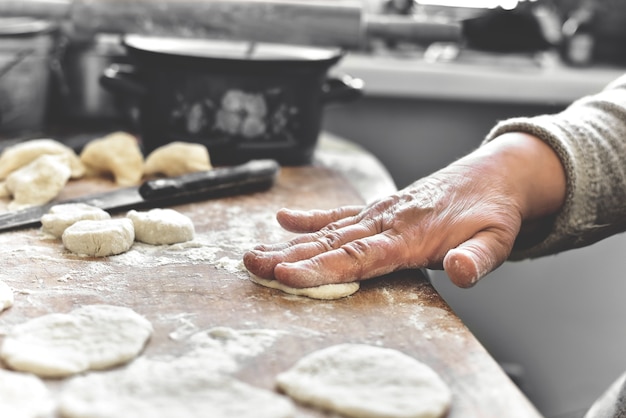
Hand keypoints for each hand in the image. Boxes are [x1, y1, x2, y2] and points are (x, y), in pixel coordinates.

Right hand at [243, 133, 565, 287]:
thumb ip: (477, 258)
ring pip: (327, 231)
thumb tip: (462, 272)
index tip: (286, 274)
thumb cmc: (493, 213)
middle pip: (331, 244)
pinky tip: (284, 219)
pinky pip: (340, 214)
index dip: (320, 267)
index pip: (358, 257)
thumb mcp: (498, 239)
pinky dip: (312, 218)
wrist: (495, 175)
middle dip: (289, 256)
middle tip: (252, 265)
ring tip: (254, 252)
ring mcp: (380, 213)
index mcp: (411, 236)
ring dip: (289, 242)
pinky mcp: (380, 209)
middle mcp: (387, 222)